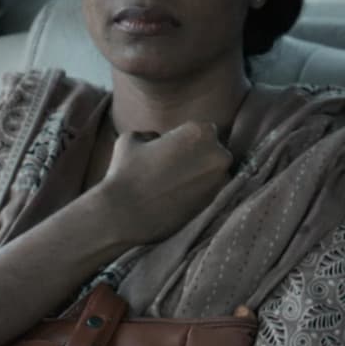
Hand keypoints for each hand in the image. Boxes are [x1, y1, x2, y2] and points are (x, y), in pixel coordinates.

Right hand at [92, 121, 232, 244]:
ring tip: (173, 184)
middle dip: (198, 157)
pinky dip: (198, 191)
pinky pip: (211, 190)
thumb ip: (153, 133)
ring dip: (200, 175)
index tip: (172, 150)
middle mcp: (218, 153)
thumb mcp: (133, 138)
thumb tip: (158, 139)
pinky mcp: (215, 202)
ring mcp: (220, 180)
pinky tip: (177, 196)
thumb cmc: (125, 172)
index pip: (203, 130)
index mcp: (201, 131)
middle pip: (213, 150)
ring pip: (214, 171)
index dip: (187, 140)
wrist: (124, 215)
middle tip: (174, 169)